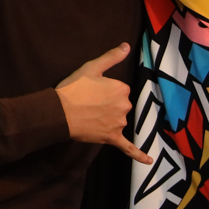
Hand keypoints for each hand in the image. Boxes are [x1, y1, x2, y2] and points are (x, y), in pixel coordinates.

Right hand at [58, 44, 150, 164]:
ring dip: (108, 120)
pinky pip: (128, 148)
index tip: (92, 91)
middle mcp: (125, 107)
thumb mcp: (92, 68)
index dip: (105, 91)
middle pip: (121, 106)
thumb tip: (127, 45)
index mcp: (122, 89)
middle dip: (108, 105)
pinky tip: (149, 162)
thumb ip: (111, 57)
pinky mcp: (113, 138)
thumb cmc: (73, 89)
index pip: (120, 90)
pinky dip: (139, 155)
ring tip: (90, 116)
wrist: (59, 112)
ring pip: (119, 121)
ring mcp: (119, 124)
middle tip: (89, 104)